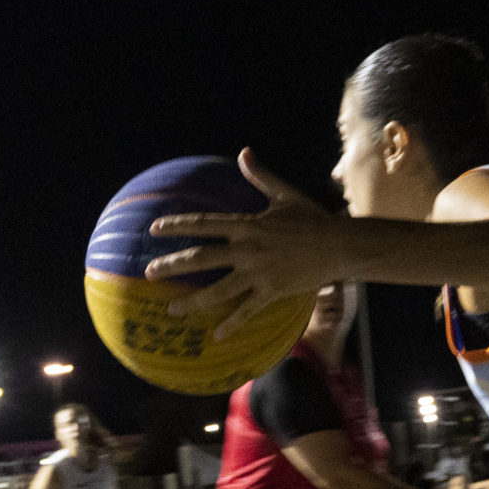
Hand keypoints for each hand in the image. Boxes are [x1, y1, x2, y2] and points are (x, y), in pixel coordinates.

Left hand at [146, 150, 363, 337]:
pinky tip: (216, 335)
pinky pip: (246, 310)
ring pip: (218, 290)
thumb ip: (260, 176)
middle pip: (201, 258)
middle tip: (149, 273)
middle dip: (172, 266)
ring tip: (172, 310)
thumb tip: (245, 152)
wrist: (340, 245)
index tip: (154, 229)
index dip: (177, 226)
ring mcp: (258, 273)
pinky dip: (232, 324)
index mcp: (247, 224)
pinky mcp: (272, 291)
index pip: (203, 224)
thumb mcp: (284, 194)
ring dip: (193, 302)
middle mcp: (247, 249)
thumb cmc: (313, 218)